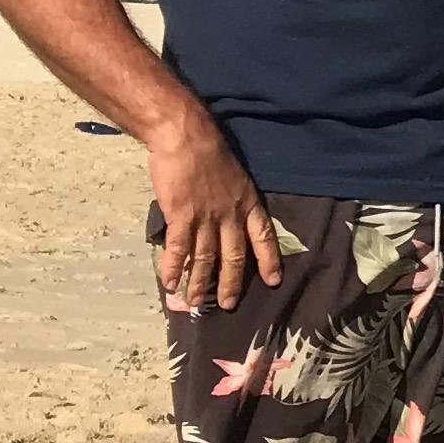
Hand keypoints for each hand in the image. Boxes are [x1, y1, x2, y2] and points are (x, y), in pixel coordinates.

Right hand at [149, 125, 280, 309]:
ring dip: (199, 283)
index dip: (269, 260)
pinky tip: (170, 284)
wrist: (186, 138)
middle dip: (231, 283)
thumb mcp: (234, 176)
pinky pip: (179, 250)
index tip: (273, 280)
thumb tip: (225, 218)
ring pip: (205, 259)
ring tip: (196, 303)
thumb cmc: (208, 151)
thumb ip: (232, 199)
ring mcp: (206, 219)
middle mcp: (230, 216)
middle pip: (233, 257)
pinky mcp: (182, 217)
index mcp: (247, 203)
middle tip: (227, 305)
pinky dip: (174, 269)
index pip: (263, 237)